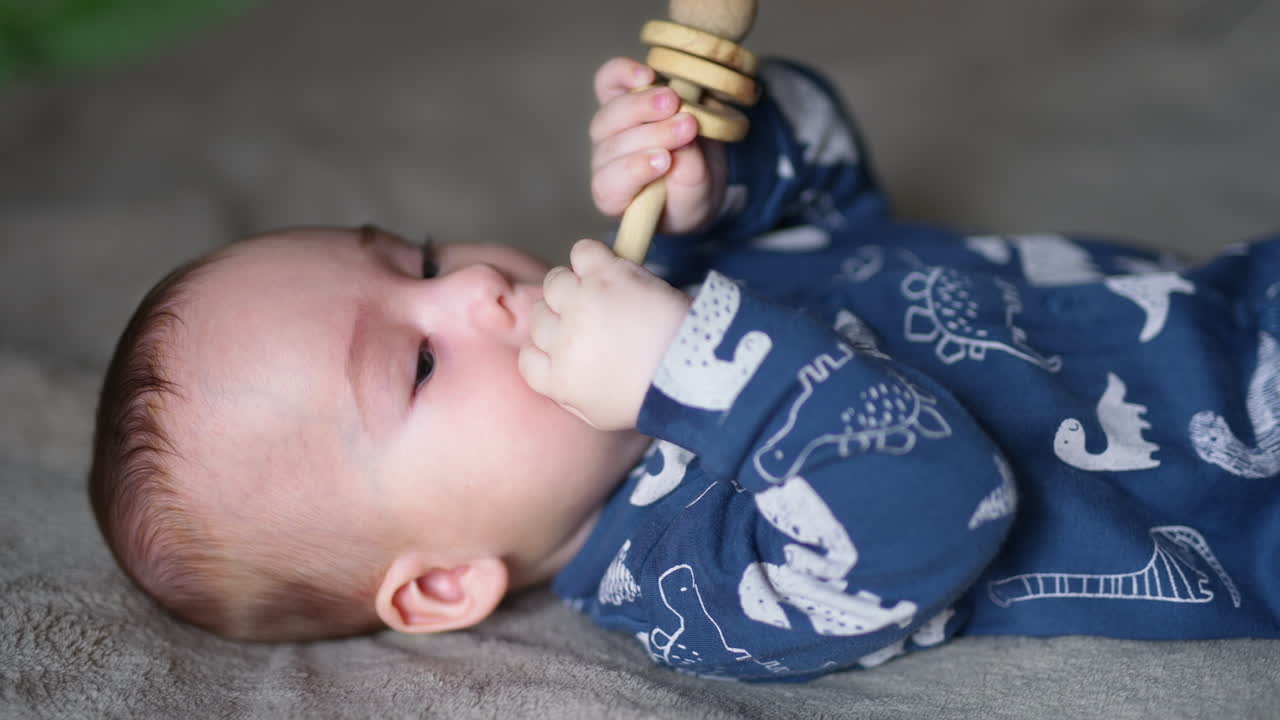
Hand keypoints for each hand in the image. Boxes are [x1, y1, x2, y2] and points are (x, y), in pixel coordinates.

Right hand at [518, 238, 691, 429]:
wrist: (694, 370)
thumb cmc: (652, 396)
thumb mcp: (600, 415)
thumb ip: (568, 396)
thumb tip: (552, 371)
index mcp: (559, 381)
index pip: (528, 358)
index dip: (548, 349)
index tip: (570, 346)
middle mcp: (562, 341)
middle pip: (540, 317)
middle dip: (563, 317)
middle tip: (594, 318)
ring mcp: (582, 305)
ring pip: (555, 282)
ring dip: (574, 286)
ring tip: (601, 293)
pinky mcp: (608, 277)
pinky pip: (583, 253)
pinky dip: (591, 257)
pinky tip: (608, 269)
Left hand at [590, 57, 726, 234]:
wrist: (697, 172)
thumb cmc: (690, 194)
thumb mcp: (697, 196)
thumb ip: (689, 176)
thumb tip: (686, 143)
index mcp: (615, 194)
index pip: (610, 183)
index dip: (634, 170)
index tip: (666, 161)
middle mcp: (605, 161)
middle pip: (611, 142)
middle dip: (650, 133)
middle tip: (687, 127)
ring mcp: (610, 128)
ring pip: (611, 112)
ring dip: (643, 104)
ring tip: (676, 100)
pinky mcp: (620, 97)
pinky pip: (609, 81)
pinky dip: (623, 74)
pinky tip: (648, 74)